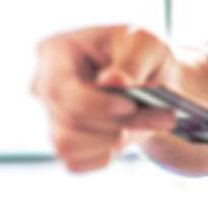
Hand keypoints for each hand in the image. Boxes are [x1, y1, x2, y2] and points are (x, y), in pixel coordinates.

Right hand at [30, 24, 185, 172]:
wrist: (152, 81)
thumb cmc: (143, 54)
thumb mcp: (146, 44)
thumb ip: (132, 61)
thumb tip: (112, 81)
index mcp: (55, 52)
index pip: (60, 88)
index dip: (95, 104)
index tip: (130, 106)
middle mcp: (43, 85)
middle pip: (69, 118)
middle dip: (118, 122)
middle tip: (164, 116)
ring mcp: (49, 116)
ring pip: (67, 145)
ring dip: (113, 140)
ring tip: (147, 122)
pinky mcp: (61, 142)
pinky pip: (75, 162)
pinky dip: (105, 154)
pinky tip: (124, 133)